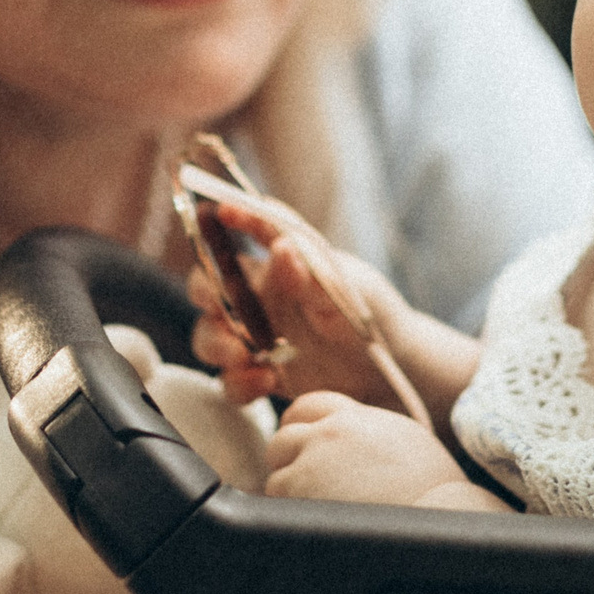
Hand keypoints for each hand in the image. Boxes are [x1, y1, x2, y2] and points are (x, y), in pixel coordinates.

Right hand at [186, 199, 414, 411]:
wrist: (389, 371)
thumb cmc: (369, 315)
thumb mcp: (345, 290)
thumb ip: (309, 274)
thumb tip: (281, 246)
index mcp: (280, 267)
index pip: (246, 235)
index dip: (231, 218)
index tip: (223, 211)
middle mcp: (260, 299)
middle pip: (208, 288)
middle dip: (204, 295)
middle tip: (220, 309)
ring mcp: (256, 338)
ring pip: (209, 336)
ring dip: (218, 345)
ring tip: (244, 355)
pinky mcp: (261, 375)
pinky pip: (231, 381)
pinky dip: (240, 383)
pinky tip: (266, 380)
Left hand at [262, 392, 466, 507]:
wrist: (440, 515)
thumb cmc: (434, 489)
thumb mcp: (405, 441)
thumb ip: (369, 432)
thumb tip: (351, 443)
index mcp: (356, 418)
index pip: (308, 407)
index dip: (300, 428)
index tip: (302, 446)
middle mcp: (330, 434)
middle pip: (284, 438)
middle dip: (288, 461)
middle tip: (304, 485)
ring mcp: (311, 463)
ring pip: (277, 473)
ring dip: (290, 493)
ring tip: (318, 513)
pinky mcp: (300, 492)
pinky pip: (277, 502)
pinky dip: (290, 515)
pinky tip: (316, 526)